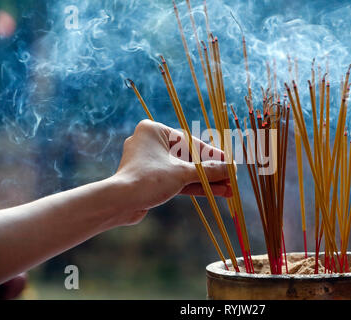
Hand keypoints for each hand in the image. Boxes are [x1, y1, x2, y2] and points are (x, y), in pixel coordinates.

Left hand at [109, 120, 231, 224]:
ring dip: (205, 181)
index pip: (191, 142)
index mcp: (154, 131)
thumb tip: (230, 169)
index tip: (230, 164)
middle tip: (231, 179)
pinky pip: (176, 180)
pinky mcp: (150, 179)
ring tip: (228, 190)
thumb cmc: (148, 180)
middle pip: (189, 157)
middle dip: (211, 172)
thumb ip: (208, 170)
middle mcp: (151, 143)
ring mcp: (150, 162)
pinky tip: (215, 192)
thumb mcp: (182, 173)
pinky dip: (193, 186)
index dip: (213, 155)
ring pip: (184, 171)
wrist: (119, 204)